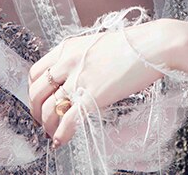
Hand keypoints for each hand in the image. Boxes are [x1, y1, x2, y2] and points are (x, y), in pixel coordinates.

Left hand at [27, 18, 182, 147]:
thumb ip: (81, 59)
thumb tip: (76, 76)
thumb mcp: (97, 45)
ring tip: (53, 134)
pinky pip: (68, 120)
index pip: (36, 72)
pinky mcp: (93, 95)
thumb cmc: (133, 45)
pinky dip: (61, 134)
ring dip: (47, 126)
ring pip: (49, 109)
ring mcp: (79, 79)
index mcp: (68, 48)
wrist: (153, 46)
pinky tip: (61, 141)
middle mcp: (68, 62)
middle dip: (36, 111)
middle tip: (43, 121)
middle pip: (37, 92)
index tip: (40, 100)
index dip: (34, 90)